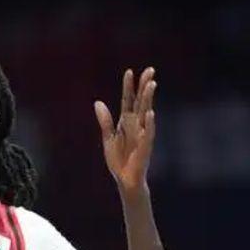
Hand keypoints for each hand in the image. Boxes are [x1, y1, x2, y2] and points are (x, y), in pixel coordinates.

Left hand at [94, 67, 156, 194]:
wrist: (125, 180)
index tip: (130, 71)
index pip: (128, 100)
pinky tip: (151, 113)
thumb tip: (98, 102)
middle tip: (150, 70)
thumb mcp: (108, 138)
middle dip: (145, 86)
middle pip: (141, 102)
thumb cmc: (118, 159)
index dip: (129, 87)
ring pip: (146, 113)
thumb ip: (105, 121)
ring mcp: (142, 134)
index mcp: (126, 122)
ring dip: (149, 99)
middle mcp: (136, 125)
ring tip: (152, 84)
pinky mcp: (145, 146)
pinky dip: (149, 123)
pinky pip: (148, 133)